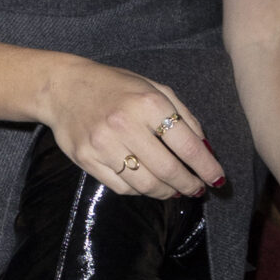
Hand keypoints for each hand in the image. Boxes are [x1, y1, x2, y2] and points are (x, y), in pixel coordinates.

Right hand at [34, 59, 223, 197]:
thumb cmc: (116, 87)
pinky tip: (146, 183)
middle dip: (188, 185)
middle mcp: (125, 124)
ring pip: (145, 184)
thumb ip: (183, 117)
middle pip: (168, 170)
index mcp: (148, 103)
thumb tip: (205, 151)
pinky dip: (139, 191)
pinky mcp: (86, 158)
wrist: (64, 88)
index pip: (187, 146)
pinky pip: (121, 186)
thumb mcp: (155, 89)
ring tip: (174, 190)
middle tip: (196, 189)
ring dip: (166, 192)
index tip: (216, 180)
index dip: (206, 167)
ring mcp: (103, 144)